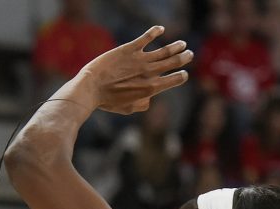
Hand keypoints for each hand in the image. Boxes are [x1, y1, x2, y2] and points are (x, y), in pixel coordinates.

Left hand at [78, 26, 192, 114]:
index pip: (174, 80)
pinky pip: (146, 37)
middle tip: (189, 54)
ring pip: (165, 50)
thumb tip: (149, 98)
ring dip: (176, 46)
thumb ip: (142, 104)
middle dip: (184, 58)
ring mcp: (140, 60)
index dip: (181, 76)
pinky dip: (155, 32)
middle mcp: (149, 73)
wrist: (90, 89)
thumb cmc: (107, 101)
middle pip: (173, 62)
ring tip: (182, 44)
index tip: (183, 74)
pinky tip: (160, 29)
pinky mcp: (129, 49)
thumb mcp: (128, 109)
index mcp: (151, 89)